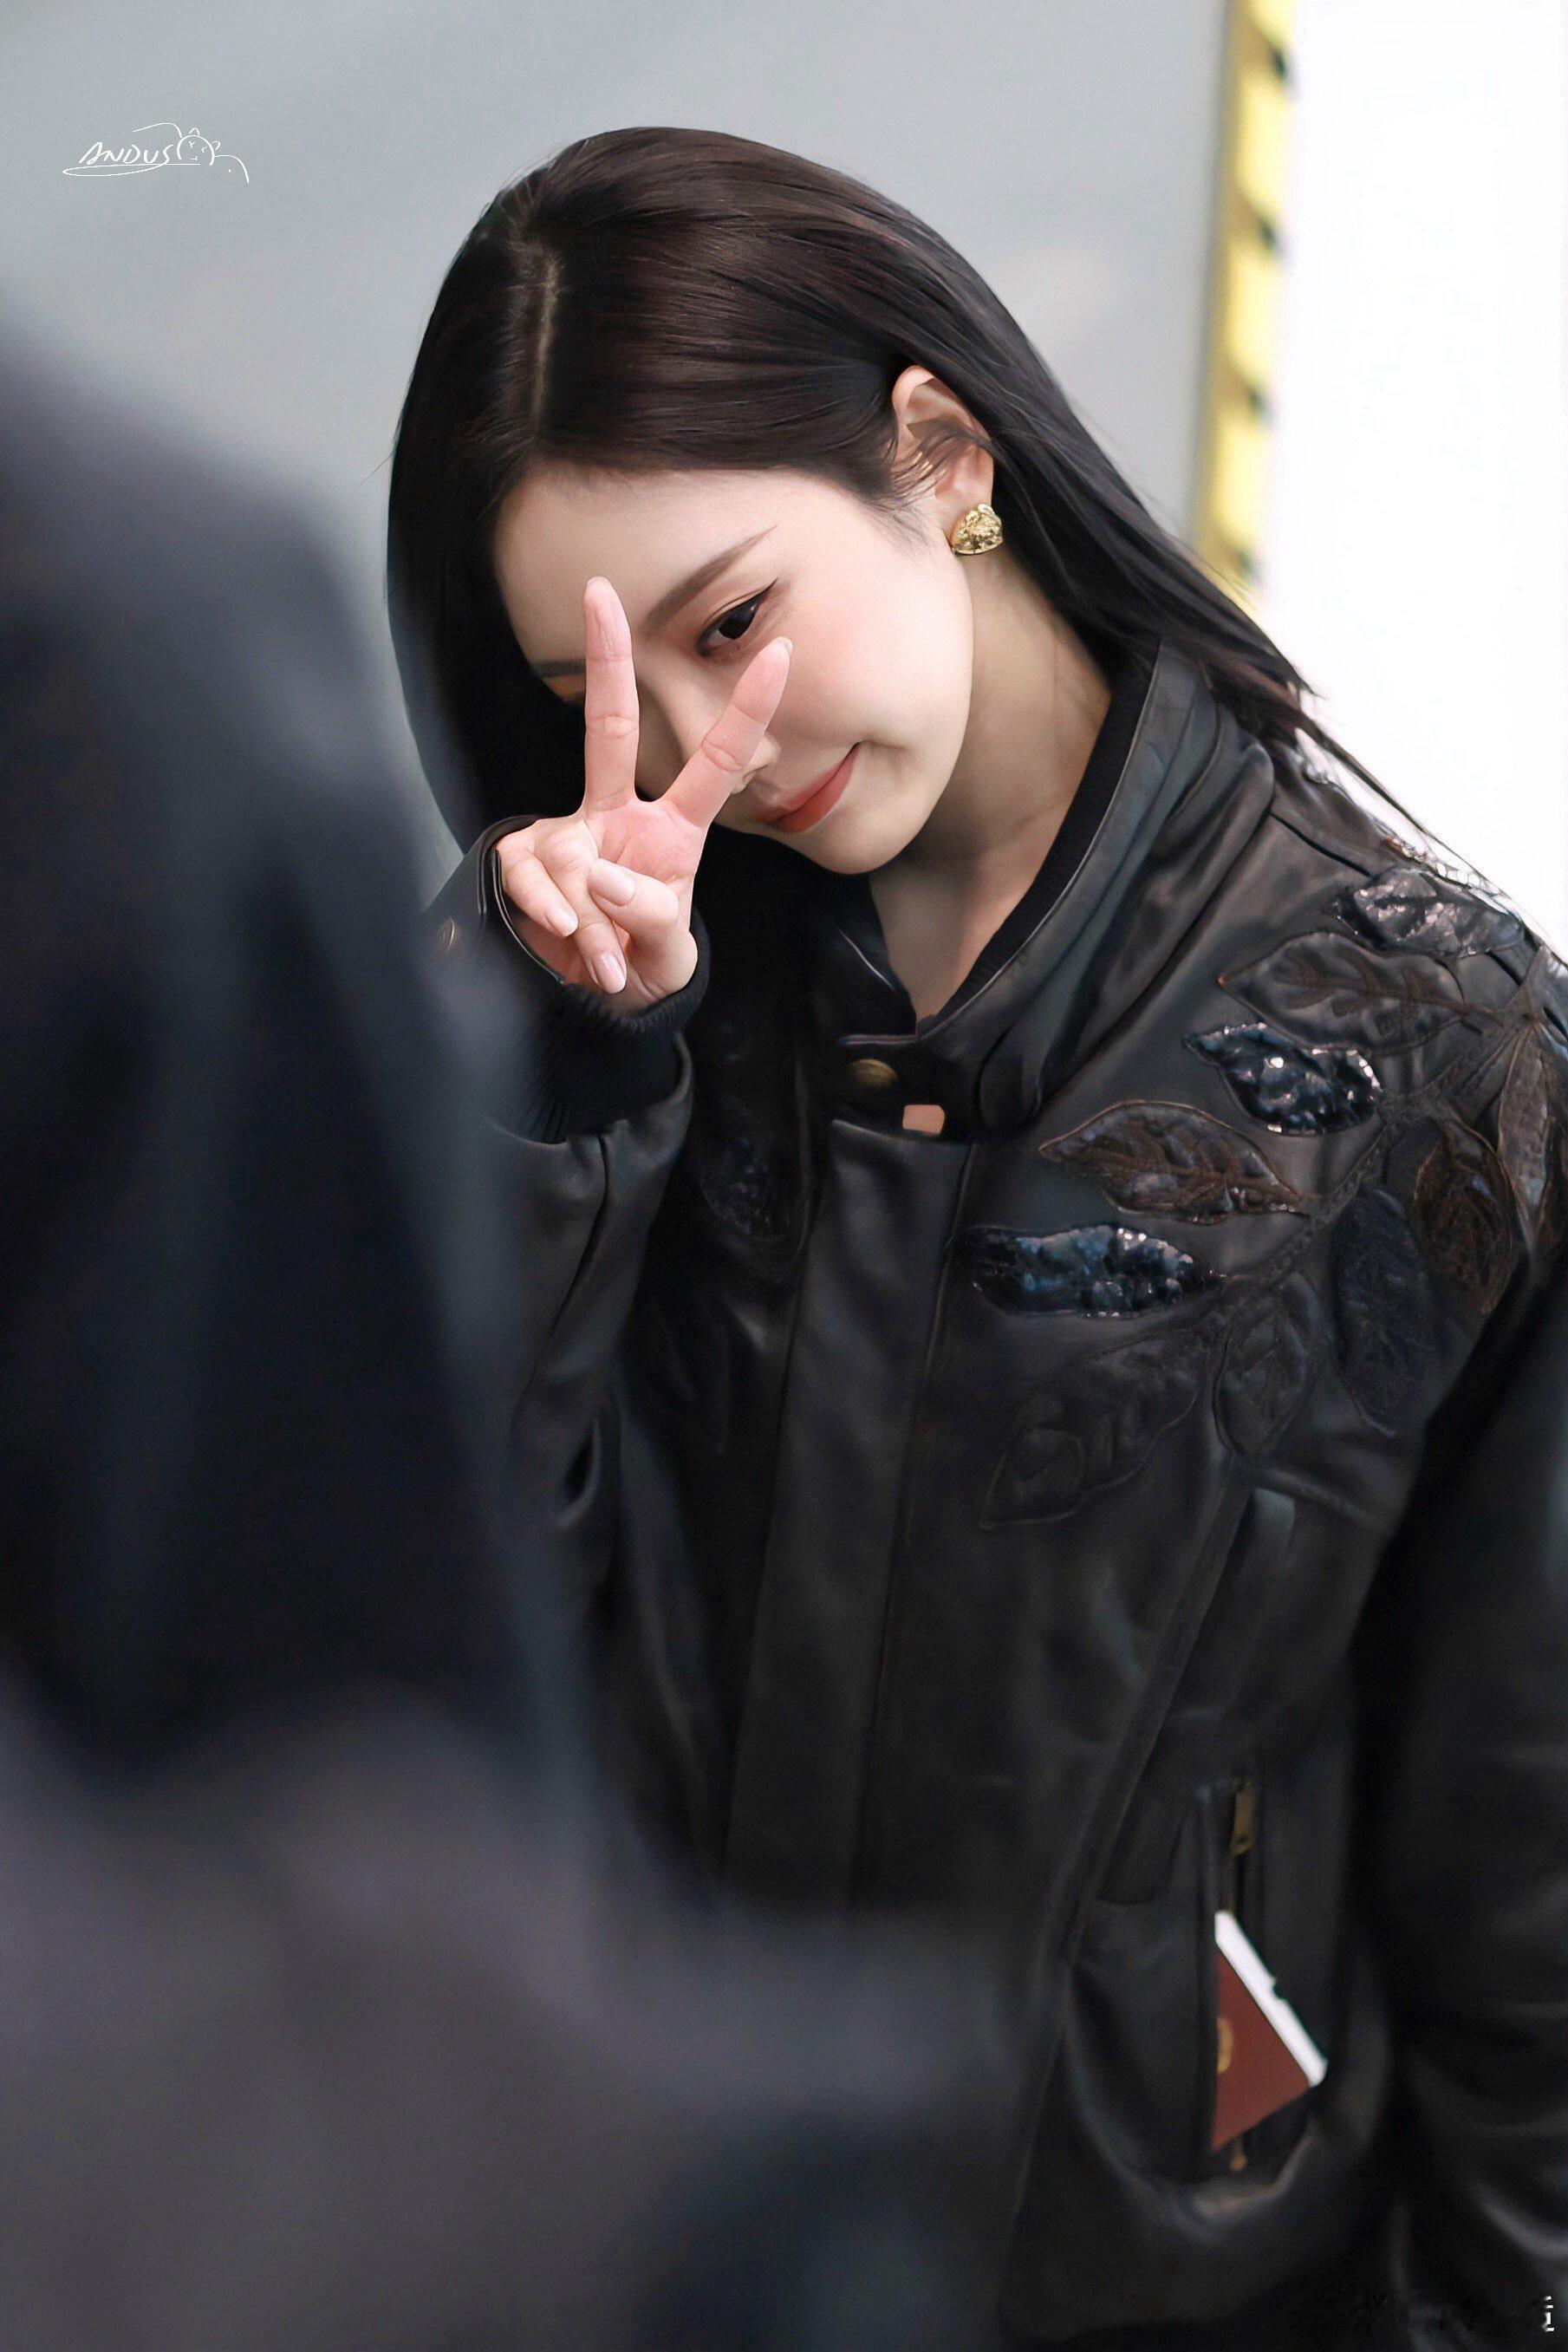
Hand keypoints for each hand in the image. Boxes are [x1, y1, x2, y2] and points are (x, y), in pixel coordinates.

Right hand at [493, 576, 790, 1012]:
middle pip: (611, 730)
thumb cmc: (643, 966)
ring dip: (592, 922)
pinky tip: (564, 942)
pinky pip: (532, 876)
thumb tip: (603, 876)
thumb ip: (650, 919)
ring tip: (607, 963)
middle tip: (599, 591)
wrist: (589, 1005)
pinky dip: (550, 915)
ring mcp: (567, 835)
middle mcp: (617, 817)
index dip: (747, 713)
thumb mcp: (669, 955)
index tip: (781, 654)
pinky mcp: (523, 860)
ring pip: (574, 855)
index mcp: (672, 831)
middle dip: (605, 660)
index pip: (714, 763)